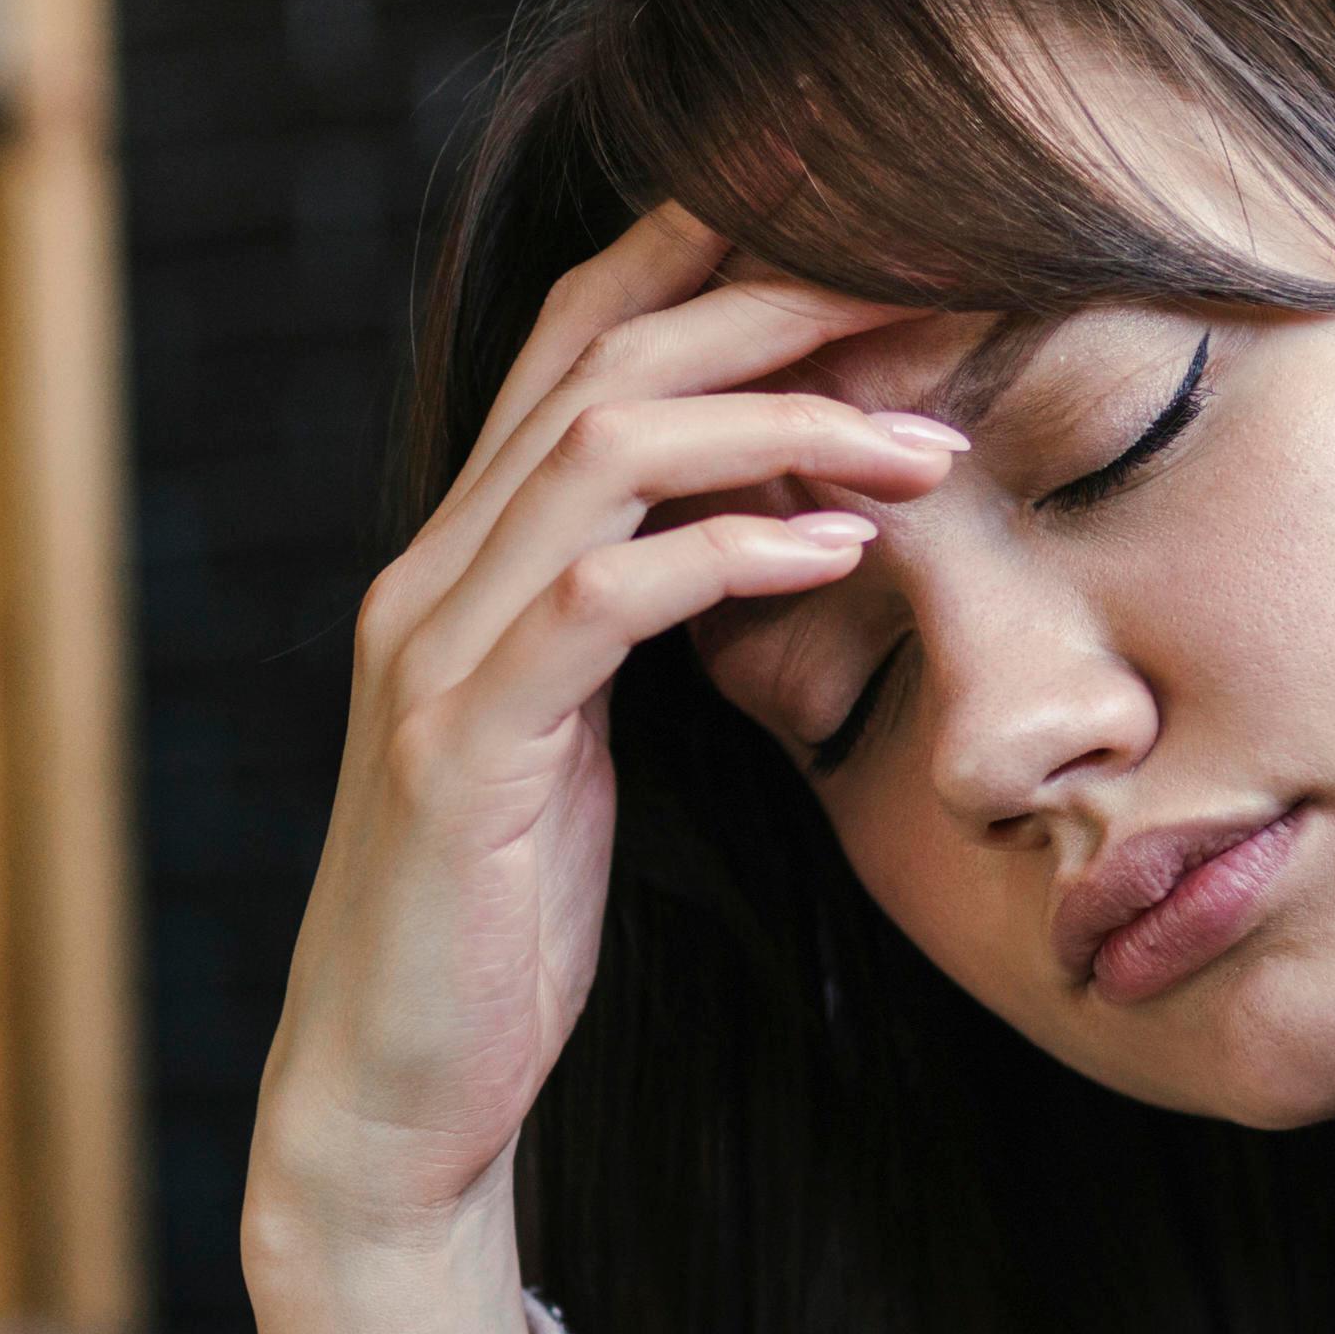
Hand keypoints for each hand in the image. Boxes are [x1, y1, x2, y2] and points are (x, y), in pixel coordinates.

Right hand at [245, 204, 964, 1333]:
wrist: (393, 1093)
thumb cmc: (507, 924)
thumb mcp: (587, 739)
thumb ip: (642, 616)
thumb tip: (776, 516)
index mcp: (464, 556)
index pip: (582, 336)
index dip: (722, 256)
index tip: (885, 239)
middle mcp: (432, 571)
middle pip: (601, 351)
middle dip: (778, 300)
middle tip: (941, 290)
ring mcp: (434, 651)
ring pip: (604, 450)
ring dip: (786, 422)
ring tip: (929, 439)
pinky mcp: (465, 749)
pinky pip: (606, 600)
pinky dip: (732, 551)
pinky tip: (843, 548)